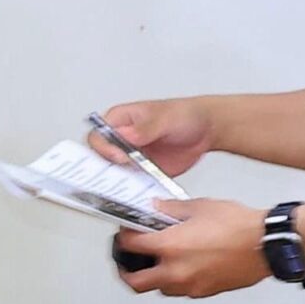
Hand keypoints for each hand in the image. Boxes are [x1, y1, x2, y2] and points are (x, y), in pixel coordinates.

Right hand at [90, 98, 215, 177]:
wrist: (206, 130)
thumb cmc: (184, 114)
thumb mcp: (165, 117)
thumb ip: (145, 127)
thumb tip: (125, 134)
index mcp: (119, 120)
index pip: (97, 135)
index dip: (103, 147)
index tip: (119, 156)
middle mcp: (120, 139)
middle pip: (99, 156)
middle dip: (106, 168)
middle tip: (122, 172)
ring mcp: (130, 155)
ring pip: (113, 172)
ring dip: (120, 180)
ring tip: (134, 182)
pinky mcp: (142, 170)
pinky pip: (132, 182)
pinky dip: (136, 188)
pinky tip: (145, 189)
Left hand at [112, 197, 268, 297]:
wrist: (268, 245)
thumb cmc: (238, 225)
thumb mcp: (199, 207)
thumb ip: (170, 209)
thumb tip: (154, 208)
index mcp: (169, 247)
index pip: (130, 246)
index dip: (123, 238)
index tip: (126, 233)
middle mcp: (175, 271)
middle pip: (136, 282)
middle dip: (126, 271)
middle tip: (127, 260)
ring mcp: (191, 286)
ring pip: (160, 288)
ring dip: (154, 277)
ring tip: (158, 262)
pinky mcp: (206, 291)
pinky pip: (182, 290)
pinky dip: (176, 281)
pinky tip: (183, 266)